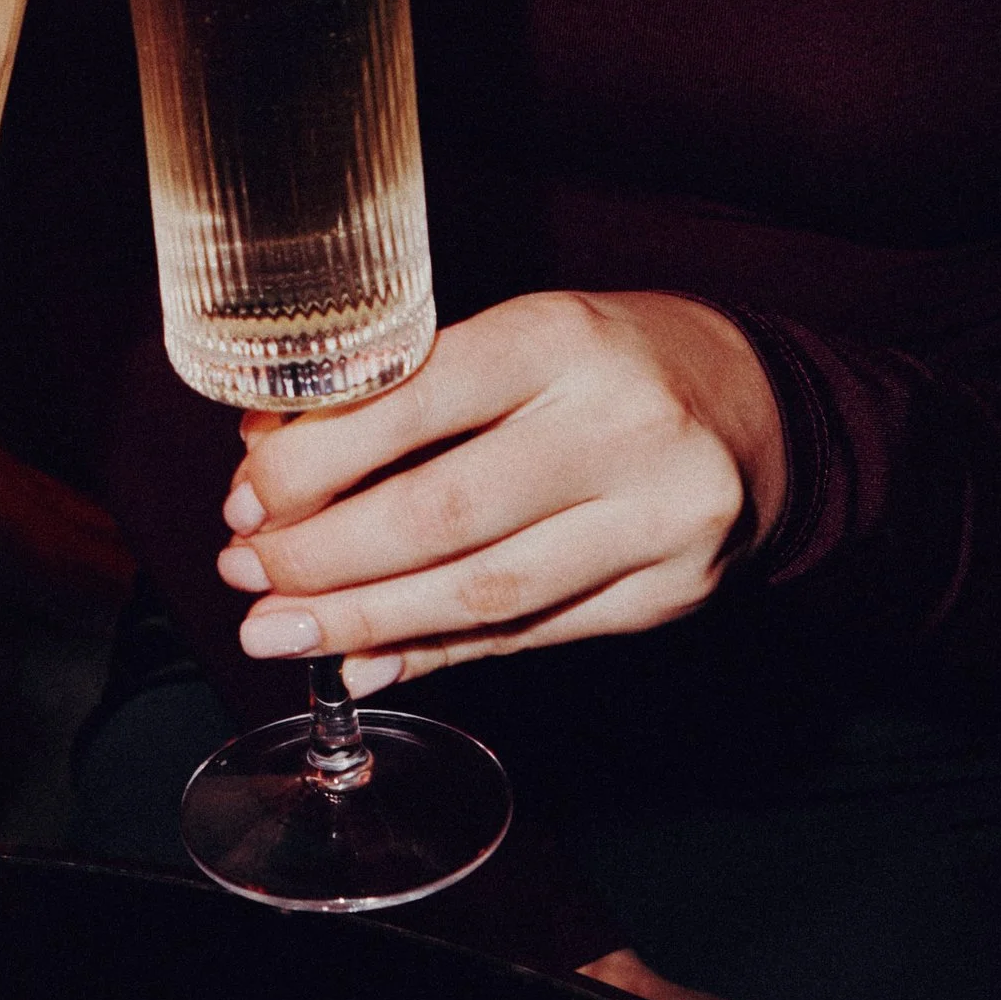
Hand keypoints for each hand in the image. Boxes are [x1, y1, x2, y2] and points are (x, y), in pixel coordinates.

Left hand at [214, 292, 785, 693]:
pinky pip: (528, 637)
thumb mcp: (509, 340)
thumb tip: (267, 467)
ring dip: (364, 622)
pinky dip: (435, 654)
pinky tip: (366, 660)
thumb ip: (399, 397)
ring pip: (481, 593)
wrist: (754, 406)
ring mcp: (656, 519)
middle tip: (248, 575)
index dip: (311, 466)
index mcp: (560, 339)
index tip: (246, 502)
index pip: (411, 407)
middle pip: (439, 515)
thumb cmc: (600, 364)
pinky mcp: (670, 593)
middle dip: (323, 558)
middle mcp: (619, 426)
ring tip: (281, 631)